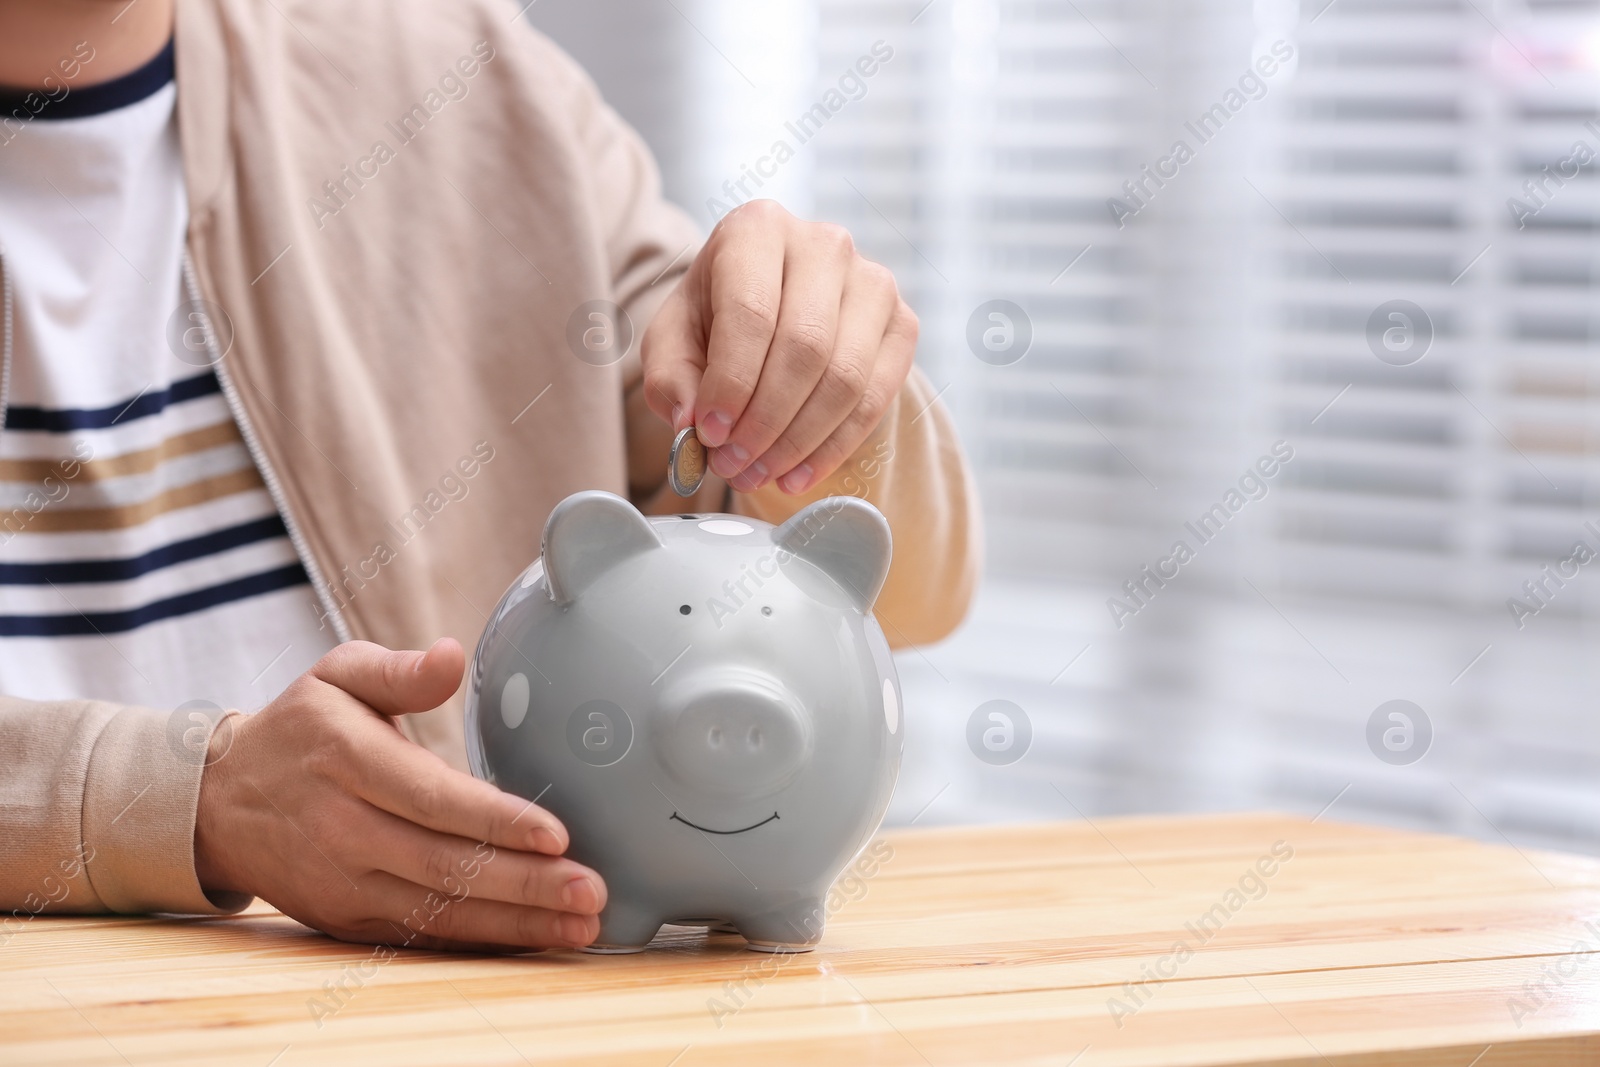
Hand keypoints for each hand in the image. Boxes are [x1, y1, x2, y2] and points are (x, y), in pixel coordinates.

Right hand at [193, 639, 605, 950]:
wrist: (218, 801)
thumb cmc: (300, 728)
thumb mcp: (338, 675)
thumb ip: (399, 670)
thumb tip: (452, 656)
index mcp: (348, 761)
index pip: (431, 799)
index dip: (495, 821)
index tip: (557, 834)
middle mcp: (344, 829)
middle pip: (445, 865)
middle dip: (526, 884)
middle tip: (590, 892)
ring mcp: (344, 882)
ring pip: (440, 911)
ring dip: (516, 923)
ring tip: (580, 925)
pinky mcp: (348, 917)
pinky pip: (422, 936)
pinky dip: (480, 941)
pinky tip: (533, 939)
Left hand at [641, 199, 917, 495]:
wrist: (779, 310)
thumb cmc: (717, 319)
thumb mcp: (673, 340)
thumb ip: (669, 378)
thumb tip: (690, 423)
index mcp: (757, 229)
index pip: (751, 312)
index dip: (731, 382)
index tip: (710, 433)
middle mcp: (823, 244)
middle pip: (804, 347)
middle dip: (765, 420)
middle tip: (733, 464)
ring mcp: (872, 281)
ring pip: (844, 377)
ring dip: (798, 440)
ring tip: (759, 474)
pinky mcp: (903, 323)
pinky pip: (875, 398)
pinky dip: (834, 447)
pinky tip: (797, 474)